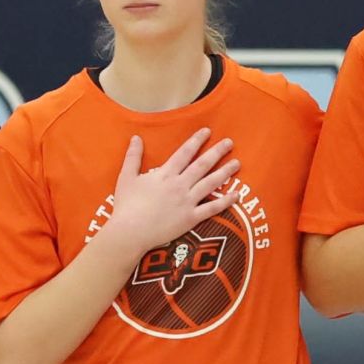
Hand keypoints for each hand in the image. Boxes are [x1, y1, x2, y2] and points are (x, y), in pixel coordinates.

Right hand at [99, 129, 238, 254]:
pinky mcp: (191, 218)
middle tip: (230, 142)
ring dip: (225, 172)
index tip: (208, 131)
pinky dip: (225, 201)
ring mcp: (187, 201)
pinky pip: (212, 208)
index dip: (197, 140)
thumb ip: (133, 157)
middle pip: (202, 165)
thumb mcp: (126, 177)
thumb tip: (135, 138)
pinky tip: (236, 195)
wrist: (130, 232)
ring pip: (210, 183)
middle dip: (217, 152)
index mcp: (165, 174)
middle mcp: (179, 184)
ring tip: (237, 163)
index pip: (185, 152)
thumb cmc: (126, 206)